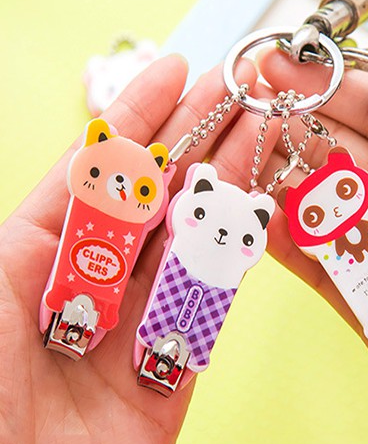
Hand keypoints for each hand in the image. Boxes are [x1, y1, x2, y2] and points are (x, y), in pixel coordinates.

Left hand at [0, 54, 278, 443]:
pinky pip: (211, 305)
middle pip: (152, 200)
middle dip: (195, 140)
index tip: (178, 74)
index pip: (98, 173)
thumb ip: (46, 233)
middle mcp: (89, 288)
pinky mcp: (175, 369)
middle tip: (238, 94)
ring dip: (223, 189)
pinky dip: (233, 261)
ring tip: (258, 137)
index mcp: (34, 262)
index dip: (138, 117)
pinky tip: (253, 217)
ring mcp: (136, 326)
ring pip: (189, 243)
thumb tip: (91, 168)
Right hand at [249, 49, 367, 443]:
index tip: (281, 67)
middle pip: (330, 152)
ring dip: (273, 178)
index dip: (325, 86)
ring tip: (236, 152)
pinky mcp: (353, 296)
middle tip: (244, 104)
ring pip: (309, 204)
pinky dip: (275, 238)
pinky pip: (304, 261)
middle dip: (288, 124)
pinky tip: (251, 215)